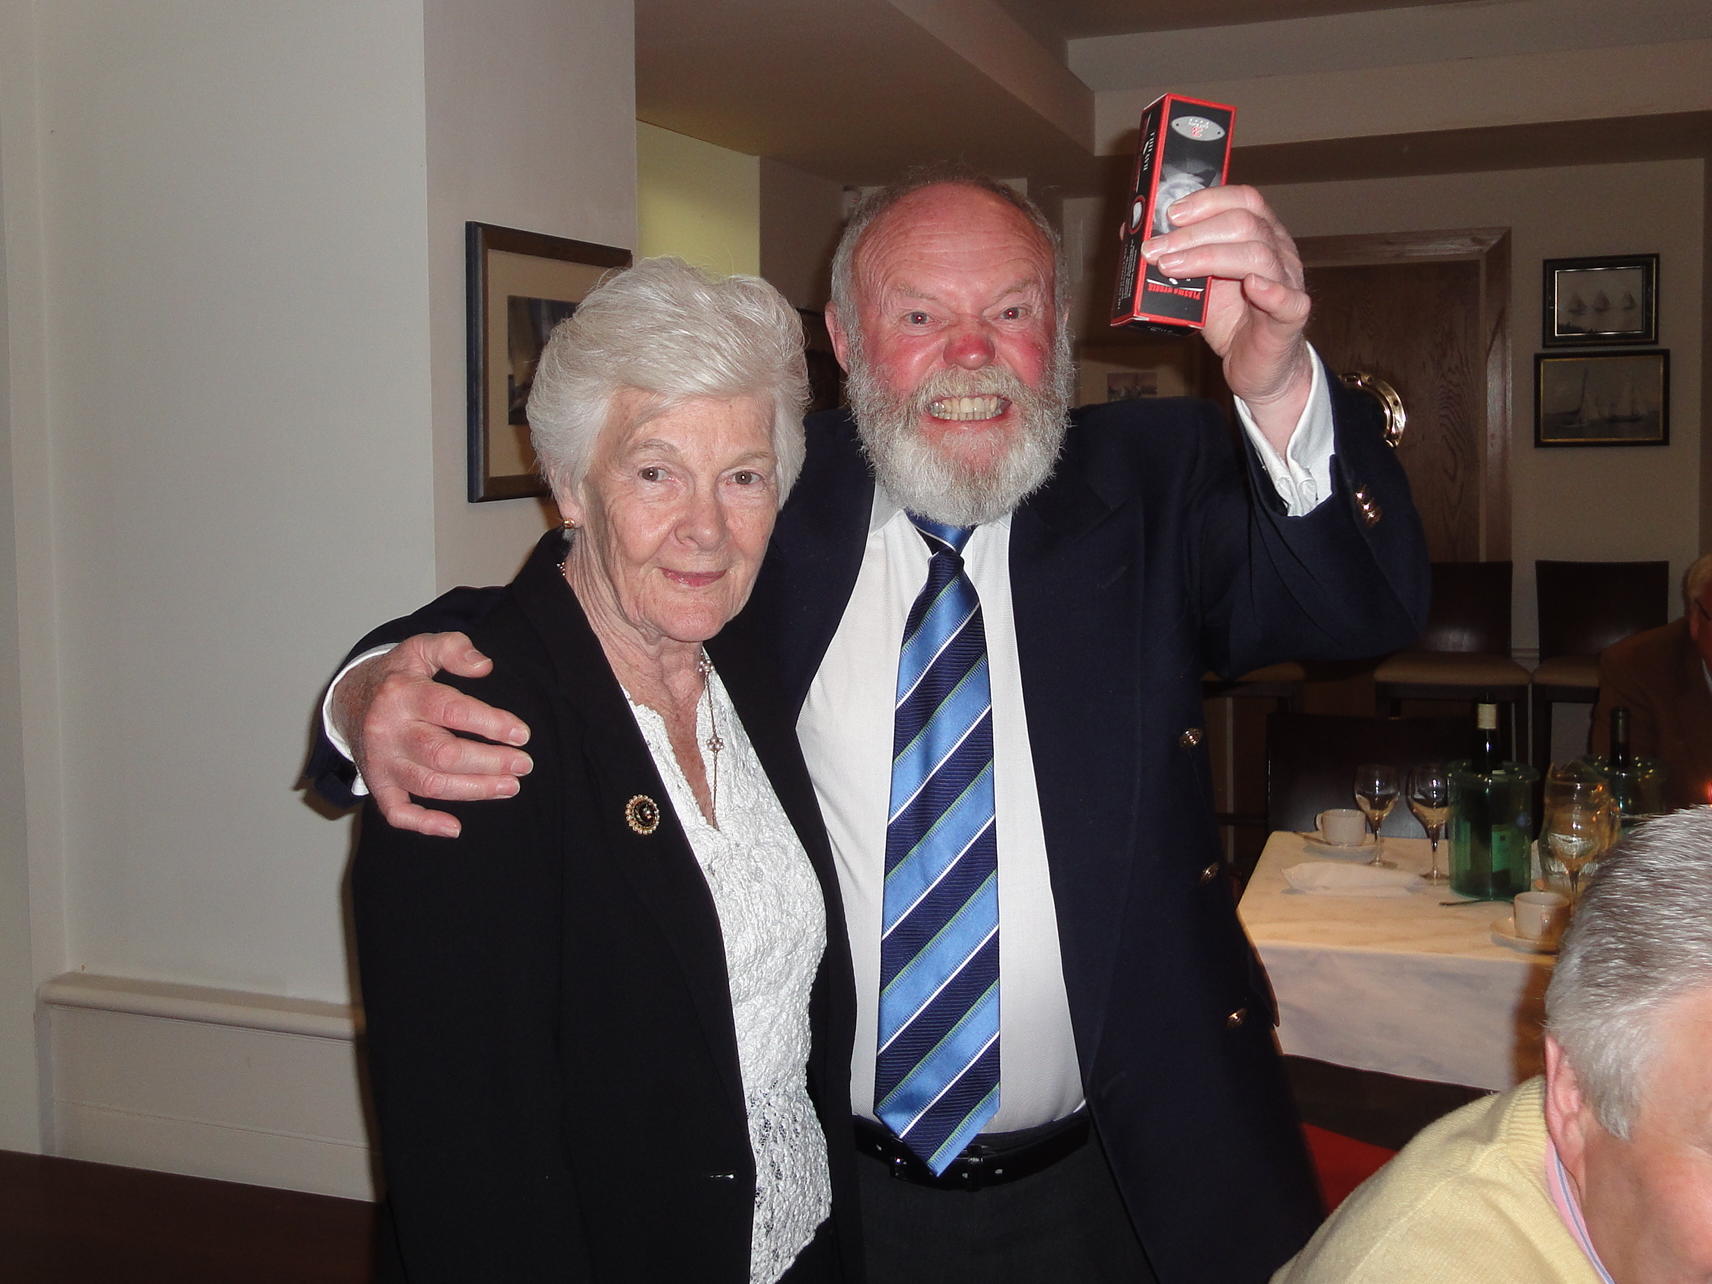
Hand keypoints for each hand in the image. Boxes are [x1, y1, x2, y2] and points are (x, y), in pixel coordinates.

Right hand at [332, 632, 531, 837]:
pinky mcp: (377, 783)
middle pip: (443, 754)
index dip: (490, 723)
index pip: (452, 710)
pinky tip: (454, 828)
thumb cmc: (397, 675)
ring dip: (473, 790)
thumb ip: (453, 648)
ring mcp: (381, 761)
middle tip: (524, 764)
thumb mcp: (420, 648)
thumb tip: (484, 666)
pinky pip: (396, 811)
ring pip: (429, 784)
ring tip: (510, 787)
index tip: (522, 734)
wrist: (347, 700)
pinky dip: (423, 824)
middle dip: (489, 762)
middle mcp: (389, 730)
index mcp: (402, 693)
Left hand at [1142, 184, 1313, 447]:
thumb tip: (1133, 237)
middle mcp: (1279, 252)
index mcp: (1260, 235)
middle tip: (1154, 249)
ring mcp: (1288, 283)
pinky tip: (1251, 286)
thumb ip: (1177, 260)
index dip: (1207, 201)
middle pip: (1244, 224)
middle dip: (1192, 234)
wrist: (1256, 365)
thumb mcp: (1199, 284)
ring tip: (1169, 267)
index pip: (1243, 200)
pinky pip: (1290, 301)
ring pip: (1258, 256)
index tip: (1170, 214)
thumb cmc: (1232, 319)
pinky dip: (1271, 291)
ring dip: (1208, 257)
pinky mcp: (1290, 320)